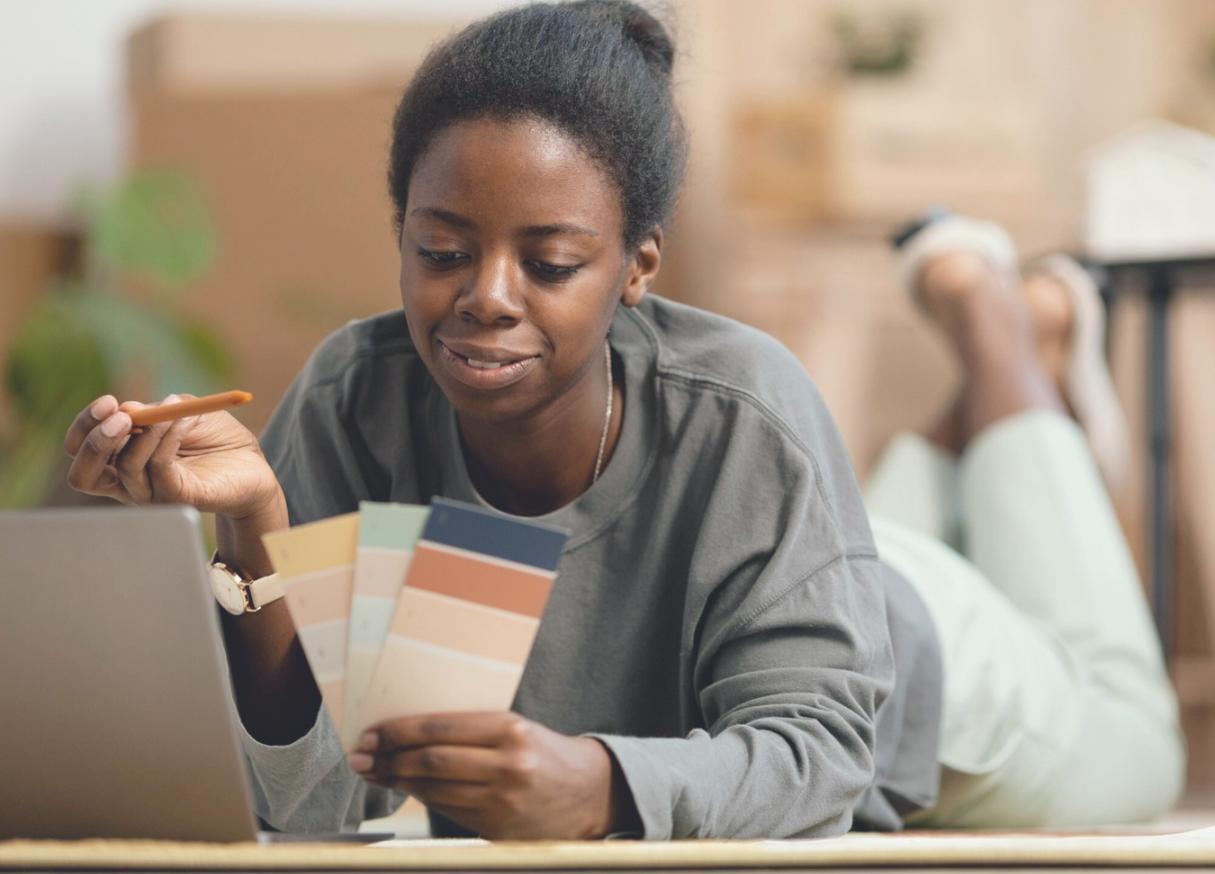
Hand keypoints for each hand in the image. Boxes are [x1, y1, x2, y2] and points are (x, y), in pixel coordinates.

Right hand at [63, 393, 281, 518]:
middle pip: (84, 473)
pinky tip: (187, 420)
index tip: (108, 402)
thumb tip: (126, 410)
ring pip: (126, 466)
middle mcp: (128, 482)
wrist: (254, 466)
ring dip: (148, 430)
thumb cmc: (216, 439)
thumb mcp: (182, 413)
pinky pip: (160, 467)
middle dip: (97, 440)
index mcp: (120, 460)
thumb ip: (154, 411)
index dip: (84, 426)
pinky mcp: (177, 498)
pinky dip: (169, 437)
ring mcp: (151, 494)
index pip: (80, 450)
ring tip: (173, 411)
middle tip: (124, 415)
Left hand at [349, 712, 622, 838]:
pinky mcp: (497, 826)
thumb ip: (471, 730)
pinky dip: (421, 799)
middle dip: (389, 758)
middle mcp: (507, 764)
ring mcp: (502, 800)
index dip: (399, 731)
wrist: (590, 793)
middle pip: (431, 760)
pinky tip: (406, 790)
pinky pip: (447, 810)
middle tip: (362, 755)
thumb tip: (410, 733)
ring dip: (397, 781)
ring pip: (434, 789)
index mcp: (511, 729)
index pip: (440, 727)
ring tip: (375, 772)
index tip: (373, 732)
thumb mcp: (517, 728)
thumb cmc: (547, 754)